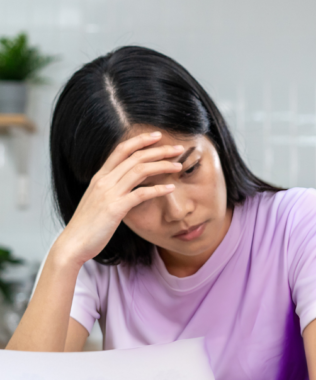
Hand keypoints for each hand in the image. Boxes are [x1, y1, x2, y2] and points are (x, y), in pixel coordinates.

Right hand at [55, 131, 182, 265]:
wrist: (73, 243)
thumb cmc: (87, 225)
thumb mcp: (97, 200)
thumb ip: (110, 188)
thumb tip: (127, 183)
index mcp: (99, 177)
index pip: (121, 149)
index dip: (140, 140)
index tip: (157, 136)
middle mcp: (104, 181)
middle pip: (135, 157)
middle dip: (159, 150)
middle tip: (178, 148)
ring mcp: (109, 193)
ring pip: (140, 170)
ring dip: (163, 165)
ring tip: (179, 166)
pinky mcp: (115, 208)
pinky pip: (141, 193)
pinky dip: (159, 189)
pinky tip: (171, 188)